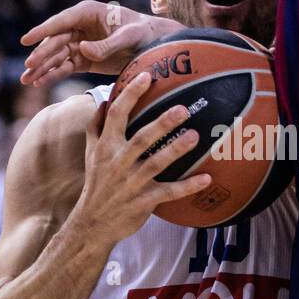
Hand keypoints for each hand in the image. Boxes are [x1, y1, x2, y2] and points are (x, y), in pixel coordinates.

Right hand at [20, 0, 181, 86]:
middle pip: (55, 41)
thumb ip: (107, 44)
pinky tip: (40, 83)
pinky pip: (65, 67)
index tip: (26, 40)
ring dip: (42, 68)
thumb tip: (81, 49)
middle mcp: (80, 26)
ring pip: (56, 56)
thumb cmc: (143, 33)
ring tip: (27, 81)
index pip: (61, 21)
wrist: (153, 45)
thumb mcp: (129, 37)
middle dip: (41, 55)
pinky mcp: (84, 59)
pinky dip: (53, 75)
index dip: (42, 31)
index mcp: (88, 13)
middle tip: (28, 68)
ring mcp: (80, 43)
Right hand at [77, 71, 209, 243]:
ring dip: (175, 151)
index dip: (130, 94)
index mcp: (106, 147)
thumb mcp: (90, 154)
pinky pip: (169, 192)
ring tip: (195, 137)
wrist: (91, 223)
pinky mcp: (144, 202)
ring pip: (155, 164)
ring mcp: (132, 183)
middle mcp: (118, 162)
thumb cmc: (96, 184)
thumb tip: (102, 101)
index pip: (116, 115)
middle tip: (182, 108)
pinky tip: (207, 178)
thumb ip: (95, 127)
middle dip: (161, 123)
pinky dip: (188, 186)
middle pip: (141, 138)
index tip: (146, 76)